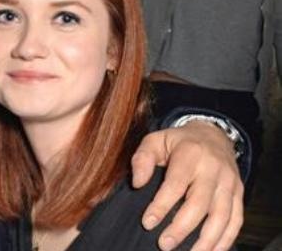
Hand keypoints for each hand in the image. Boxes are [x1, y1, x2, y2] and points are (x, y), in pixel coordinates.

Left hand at [131, 122, 243, 250]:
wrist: (213, 135)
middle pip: (199, 203)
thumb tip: (137, 183)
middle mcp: (214, 169)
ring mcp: (229, 182)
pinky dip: (226, 239)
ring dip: (206, 239)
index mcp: (191, 154)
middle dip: (181, 227)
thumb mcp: (156, 140)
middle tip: (164, 244)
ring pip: (221, 216)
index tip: (147, 223)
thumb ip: (142, 158)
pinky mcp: (239, 194)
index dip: (161, 205)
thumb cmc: (179, 142)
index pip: (175, 184)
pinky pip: (236, 220)